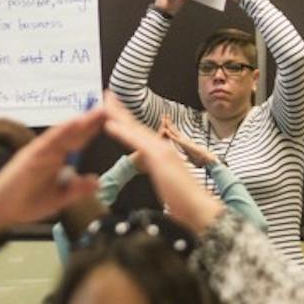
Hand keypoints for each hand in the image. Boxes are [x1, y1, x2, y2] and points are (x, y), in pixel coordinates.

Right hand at [0, 108, 104, 237]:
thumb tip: (96, 181)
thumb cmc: (27, 202)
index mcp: (57, 159)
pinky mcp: (30, 156)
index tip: (112, 118)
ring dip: (80, 121)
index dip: (94, 130)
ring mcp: (39, 152)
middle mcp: (50, 152)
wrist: (0, 211)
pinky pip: (48, 141)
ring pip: (63, 133)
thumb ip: (77, 189)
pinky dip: (61, 131)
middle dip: (92, 120)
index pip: (79, 141)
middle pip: (74, 133)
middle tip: (110, 106)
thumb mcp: (60, 198)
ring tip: (97, 111)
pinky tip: (75, 123)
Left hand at [104, 94, 223, 233]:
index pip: (139, 134)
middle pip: (136, 126)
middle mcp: (161, 148)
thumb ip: (162, 176)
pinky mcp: (158, 157)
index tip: (114, 110)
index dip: (126, 121)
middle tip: (107, 95)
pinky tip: (109, 124)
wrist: (199, 207)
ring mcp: (160, 150)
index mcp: (161, 154)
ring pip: (134, 129)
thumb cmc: (185, 201)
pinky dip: (122, 131)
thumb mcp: (168, 185)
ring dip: (118, 114)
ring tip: (105, 102)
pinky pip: (136, 141)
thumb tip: (161, 179)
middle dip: (119, 110)